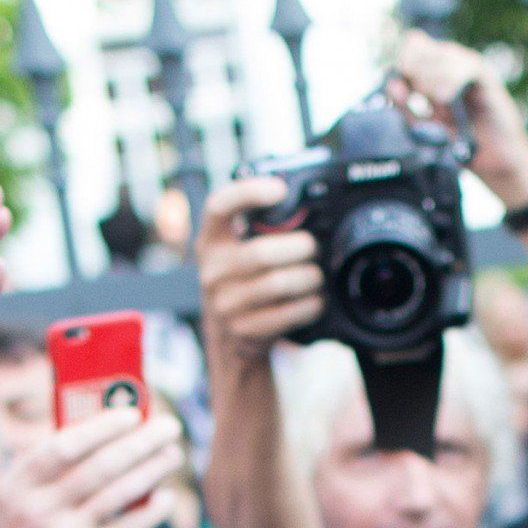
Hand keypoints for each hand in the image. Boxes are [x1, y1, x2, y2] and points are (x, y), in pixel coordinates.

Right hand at [199, 179, 326, 372]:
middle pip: (261, 252)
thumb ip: (259, 228)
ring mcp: (224, 303)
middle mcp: (211, 270)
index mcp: (210, 240)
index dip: (249, 192)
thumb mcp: (236, 250)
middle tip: (315, 248)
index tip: (280, 190)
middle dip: (299, 248)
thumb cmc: (242, 281)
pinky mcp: (243, 329)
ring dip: (308, 278)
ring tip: (317, 275)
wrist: (228, 337)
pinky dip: (308, 305)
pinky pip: (285, 314)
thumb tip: (307, 205)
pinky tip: (315, 300)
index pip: (219, 205)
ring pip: (278, 284)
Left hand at [391, 30, 527, 215]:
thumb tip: (389, 82)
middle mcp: (452, 63)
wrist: (495, 162)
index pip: (412, 46)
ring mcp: (469, 67)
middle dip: (413, 73)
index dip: (402, 63)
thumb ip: (405, 107)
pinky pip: (461, 68)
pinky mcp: (485, 77)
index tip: (399, 87)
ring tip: (440, 103)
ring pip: (437, 55)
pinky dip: (450, 82)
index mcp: (436, 71)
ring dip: (431, 81)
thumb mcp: (425, 127)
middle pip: (418, 46)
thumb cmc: (463, 145)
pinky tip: (448, 100)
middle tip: (422, 98)